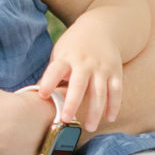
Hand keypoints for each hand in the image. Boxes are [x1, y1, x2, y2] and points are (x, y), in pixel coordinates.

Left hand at [37, 14, 124, 131]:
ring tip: (89, 127)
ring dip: (95, 111)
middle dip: (72, 102)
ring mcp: (101, 67)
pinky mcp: (115, 71)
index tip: (42, 95)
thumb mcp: (60, 53)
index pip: (55, 70)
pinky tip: (110, 118)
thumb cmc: (74, 46)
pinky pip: (116, 91)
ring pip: (99, 92)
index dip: (48, 82)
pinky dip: (114, 105)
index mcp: (66, 58)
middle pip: (78, 84)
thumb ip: (53, 74)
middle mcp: (85, 63)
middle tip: (66, 120)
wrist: (100, 27)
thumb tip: (37, 98)